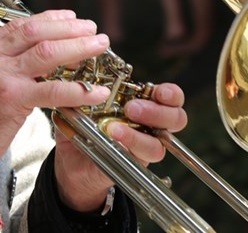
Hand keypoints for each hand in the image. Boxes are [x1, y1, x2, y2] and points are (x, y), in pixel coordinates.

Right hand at [0, 10, 111, 202]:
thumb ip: (3, 62)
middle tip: (91, 28)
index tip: (69, 18)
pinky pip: (53, 89)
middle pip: (35, 31)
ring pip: (47, 52)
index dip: (49, 20)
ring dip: (78, 47)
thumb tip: (39, 53)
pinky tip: (95, 91)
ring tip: (98, 46)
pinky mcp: (11, 98)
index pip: (19, 25)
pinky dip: (79, 89)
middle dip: (68, 28)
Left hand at [53, 83, 186, 210]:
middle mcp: (149, 125)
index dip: (170, 94)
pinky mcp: (133, 166)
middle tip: (132, 109)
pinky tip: (112, 143)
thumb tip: (90, 83)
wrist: (71, 159)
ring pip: (158, 146)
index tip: (158, 92)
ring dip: (137, 137)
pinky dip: (126, 152)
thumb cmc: (82, 124)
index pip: (171, 97)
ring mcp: (143, 147)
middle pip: (176, 120)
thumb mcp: (82, 102)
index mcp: (143, 103)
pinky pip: (138, 162)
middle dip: (158, 113)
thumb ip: (88, 91)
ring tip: (114, 130)